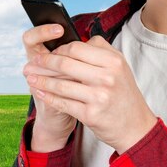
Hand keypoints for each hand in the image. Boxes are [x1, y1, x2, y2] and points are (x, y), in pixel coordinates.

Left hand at [28, 35, 156, 153]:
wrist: (136, 126)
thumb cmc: (124, 93)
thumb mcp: (120, 67)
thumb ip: (100, 50)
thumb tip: (75, 40)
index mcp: (113, 61)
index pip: (77, 47)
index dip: (60, 49)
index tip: (50, 52)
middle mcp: (107, 77)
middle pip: (66, 63)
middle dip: (44, 63)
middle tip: (31, 63)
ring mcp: (99, 96)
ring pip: (61, 84)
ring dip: (41, 81)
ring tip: (30, 79)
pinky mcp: (91, 114)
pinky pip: (63, 103)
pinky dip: (48, 97)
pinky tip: (40, 93)